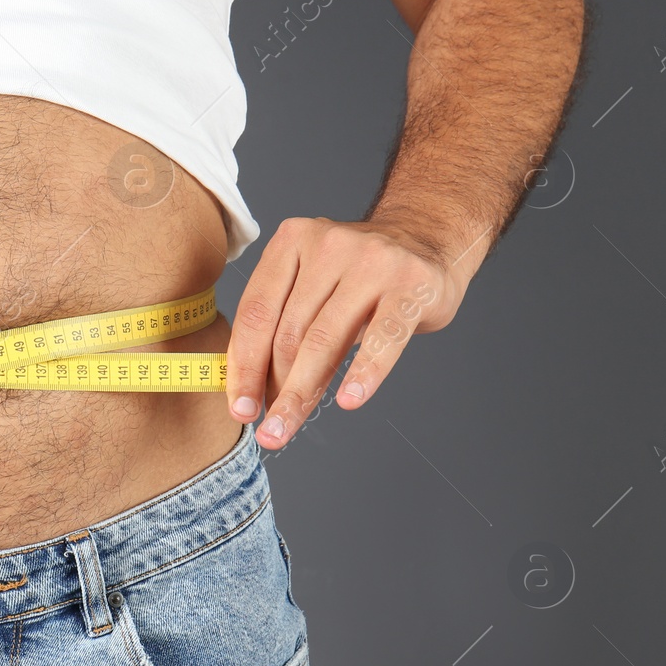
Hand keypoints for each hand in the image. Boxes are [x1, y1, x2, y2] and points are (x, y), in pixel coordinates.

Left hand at [225, 217, 473, 450]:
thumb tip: (249, 389)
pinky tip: (349, 400)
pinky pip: (382, 338)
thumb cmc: (356, 275)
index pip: (256, 313)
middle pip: (289, 331)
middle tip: (270, 427)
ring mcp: (372, 263)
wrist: (426, 238)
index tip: (240, 407)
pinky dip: (364, 372)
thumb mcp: (310, 283)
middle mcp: (328, 246)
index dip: (243, 366)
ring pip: (326, 340)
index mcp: (291, 241)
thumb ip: (280, 323)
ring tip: (289, 425)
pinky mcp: (411, 286)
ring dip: (304, 392)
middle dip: (275, 388)